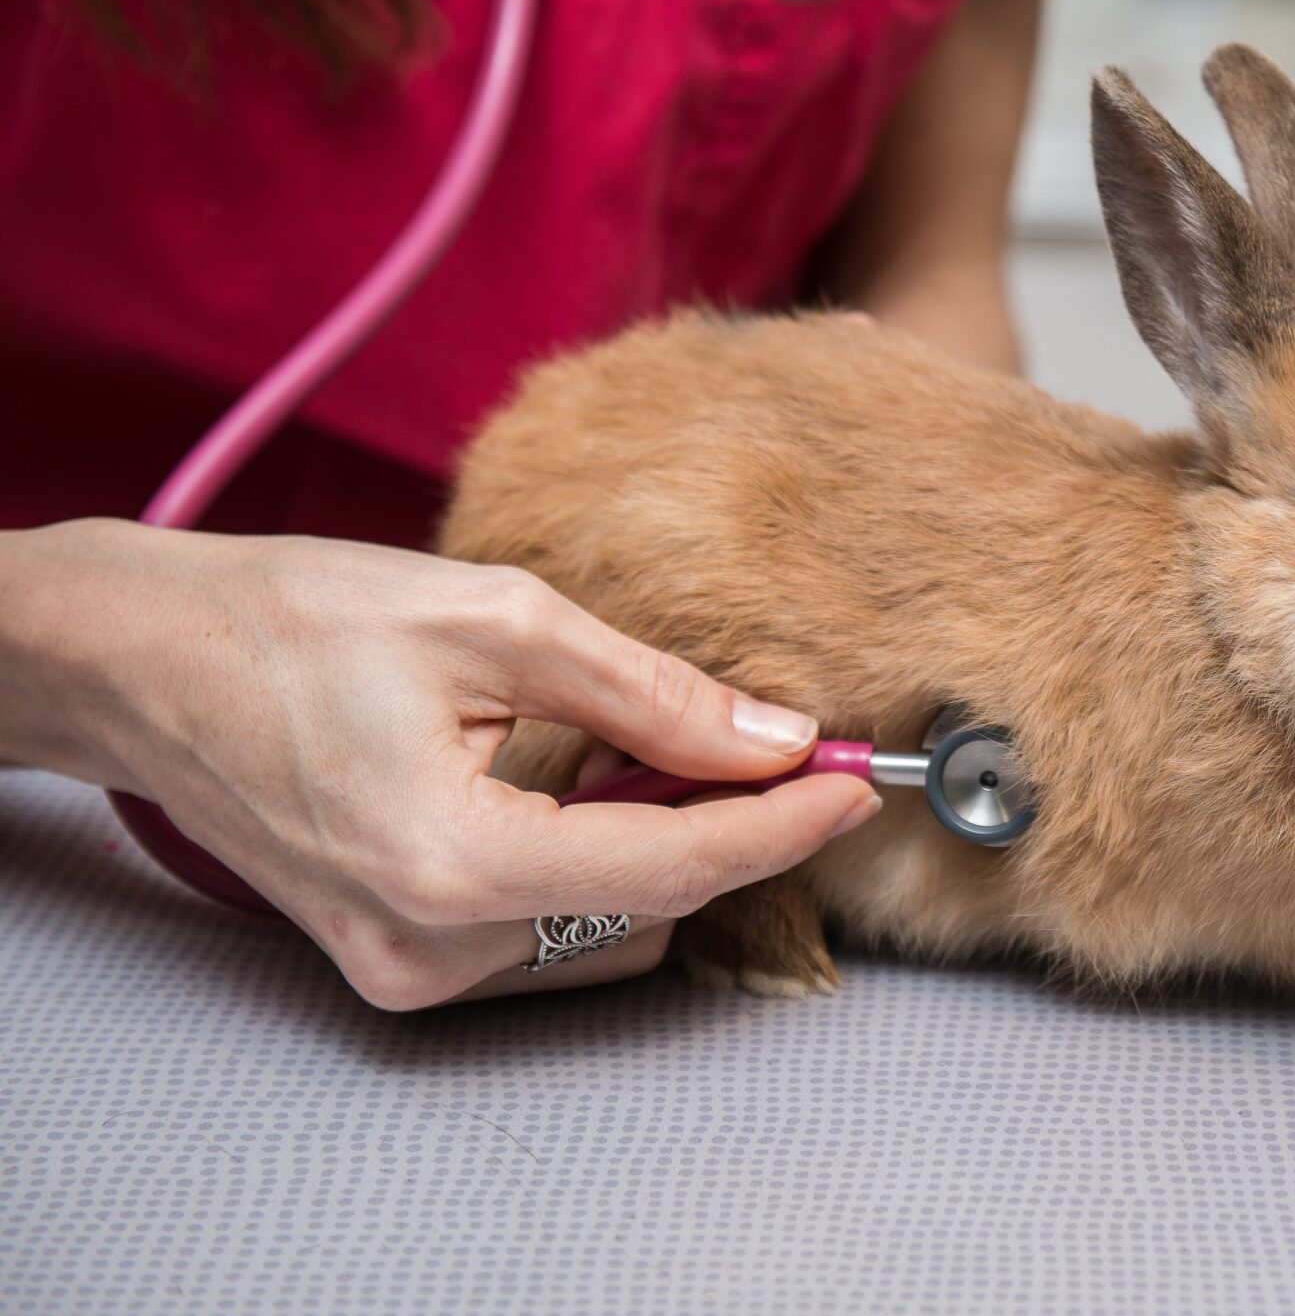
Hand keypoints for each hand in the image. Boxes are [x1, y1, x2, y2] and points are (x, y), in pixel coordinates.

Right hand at [0, 519, 877, 1007]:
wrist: (143, 662)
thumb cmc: (296, 619)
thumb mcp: (495, 618)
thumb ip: (651, 695)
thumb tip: (774, 738)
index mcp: (455, 864)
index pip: (676, 869)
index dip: (783, 824)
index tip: (859, 780)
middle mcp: (430, 947)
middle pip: (654, 906)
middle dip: (721, 823)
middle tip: (752, 734)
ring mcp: (407, 970)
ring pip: (613, 931)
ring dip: (654, 845)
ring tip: (622, 747)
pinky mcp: (396, 962)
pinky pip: (550, 936)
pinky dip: (592, 868)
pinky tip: (568, 788)